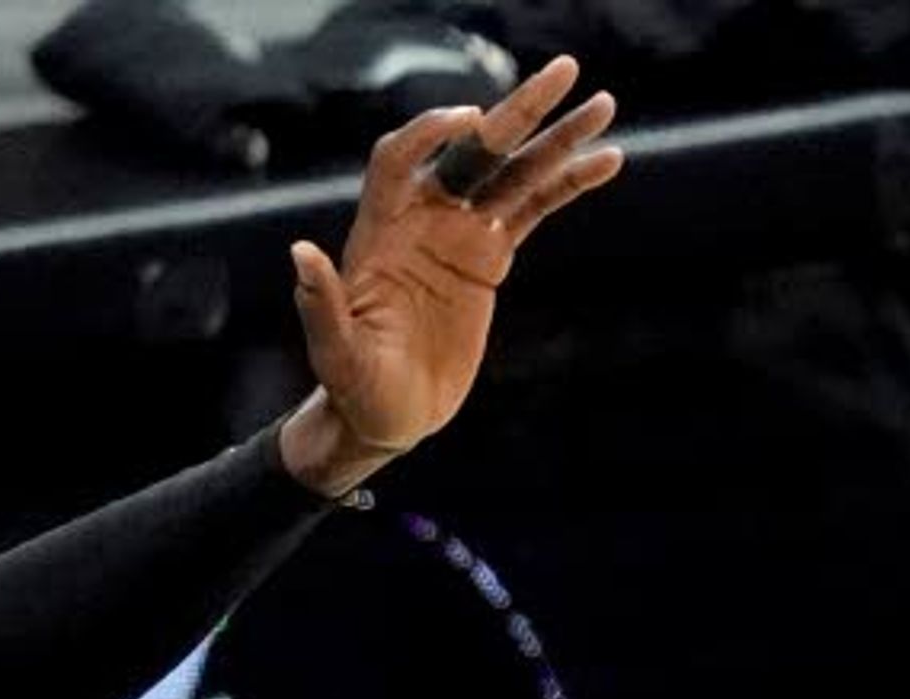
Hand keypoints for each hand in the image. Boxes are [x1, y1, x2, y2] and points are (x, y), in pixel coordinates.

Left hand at [278, 56, 622, 489]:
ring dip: (557, 139)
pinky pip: (534, 209)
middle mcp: (422, 219)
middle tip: (563, 73)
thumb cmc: (354, 388)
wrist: (386, 414)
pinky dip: (568, 185)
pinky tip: (607, 160)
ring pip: (513, 173)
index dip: (427, 136)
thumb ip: (321, 305)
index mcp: (380, 232)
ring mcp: (459, 233)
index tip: (467, 120)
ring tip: (603, 105)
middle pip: (471, 150)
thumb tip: (303, 254)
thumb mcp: (336, 355)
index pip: (399, 161)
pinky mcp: (490, 257)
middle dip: (515, 112)